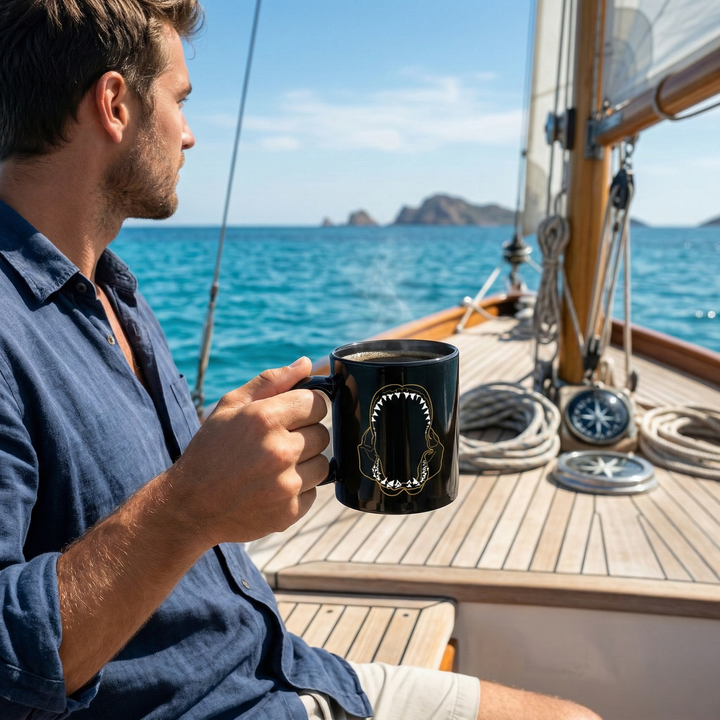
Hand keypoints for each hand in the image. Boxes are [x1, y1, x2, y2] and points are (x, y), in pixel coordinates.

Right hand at [169, 357, 328, 546]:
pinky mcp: (290, 511)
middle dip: (304, 435)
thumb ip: (271, 381)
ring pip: (323, 464)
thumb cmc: (211, 449)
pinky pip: (313, 492)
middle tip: (277, 443)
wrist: (190, 506)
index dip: (305, 408)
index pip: (317, 403)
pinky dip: (298, 490)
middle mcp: (280, 451)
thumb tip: (306, 364)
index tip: (292, 416)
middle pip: (323, 433)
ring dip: (305, 464)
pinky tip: (271, 488)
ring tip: (274, 467)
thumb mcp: (231, 406)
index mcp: (265, 419)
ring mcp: (287, 484)